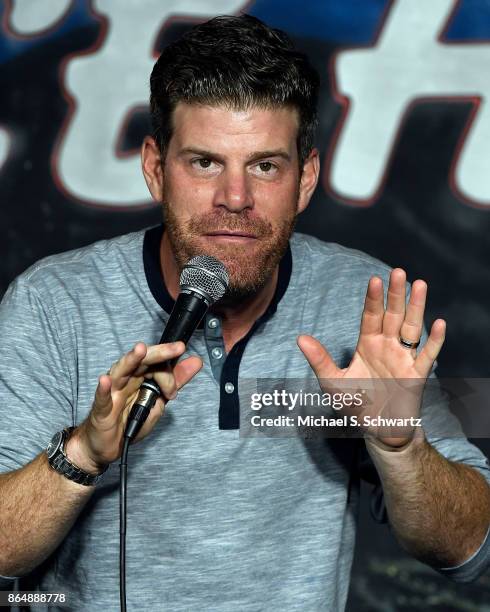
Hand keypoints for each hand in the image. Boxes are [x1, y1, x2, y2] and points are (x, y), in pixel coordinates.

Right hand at [65, 341, 201, 472]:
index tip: (174, 391)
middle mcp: (126, 379)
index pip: (157, 365)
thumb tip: (196, 361)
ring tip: (140, 350)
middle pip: (142, 361)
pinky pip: (102, 398)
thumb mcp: (158, 401)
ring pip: (121, 371)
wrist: (106, 446)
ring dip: (131, 360)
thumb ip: (176, 381)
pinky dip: (103, 389)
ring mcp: (112, 393)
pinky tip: (105, 380)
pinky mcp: (101, 410)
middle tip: (177, 348)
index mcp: (139, 376)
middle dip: (160, 353)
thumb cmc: (128, 420)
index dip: (169, 374)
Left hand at [297, 268, 445, 447]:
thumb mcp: (332, 382)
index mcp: (367, 344)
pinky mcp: (416, 375)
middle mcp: (387, 346)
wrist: (377, 430)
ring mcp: (403, 358)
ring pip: (411, 328)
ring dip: (416, 308)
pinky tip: (439, 323)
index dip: (373, 298)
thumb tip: (300, 338)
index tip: (374, 279)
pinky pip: (427, 355)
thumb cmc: (355, 404)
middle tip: (399, 271)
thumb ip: (319, 359)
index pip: (370, 316)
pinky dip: (434, 340)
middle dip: (396, 294)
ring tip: (420, 285)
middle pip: (392, 315)